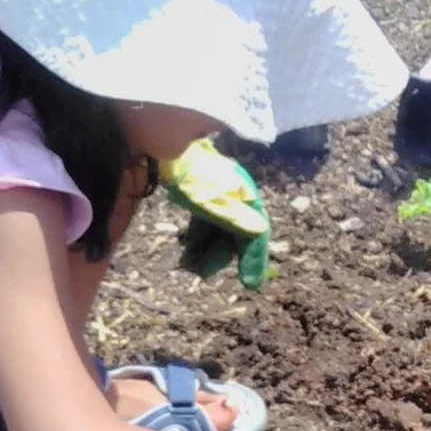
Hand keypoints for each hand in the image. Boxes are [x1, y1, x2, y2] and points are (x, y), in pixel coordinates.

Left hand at [160, 139, 270, 288]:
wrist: (168, 146)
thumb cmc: (192, 173)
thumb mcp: (212, 199)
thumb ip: (235, 217)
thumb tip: (261, 231)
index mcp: (245, 198)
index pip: (255, 234)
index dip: (254, 259)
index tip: (250, 284)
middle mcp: (237, 199)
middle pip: (235, 235)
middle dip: (220, 256)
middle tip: (202, 273)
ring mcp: (220, 198)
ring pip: (218, 232)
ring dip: (206, 250)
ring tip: (189, 265)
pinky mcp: (203, 197)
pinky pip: (206, 224)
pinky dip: (198, 238)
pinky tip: (187, 250)